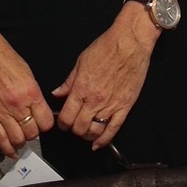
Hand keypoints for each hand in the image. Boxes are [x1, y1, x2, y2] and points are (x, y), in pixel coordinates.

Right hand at [0, 27, 54, 156]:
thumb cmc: (2, 55)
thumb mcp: (27, 72)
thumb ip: (33, 93)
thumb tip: (38, 108)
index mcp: (31, 92)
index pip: (46, 122)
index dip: (46, 124)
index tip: (43, 122)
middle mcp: (18, 105)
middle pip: (33, 133)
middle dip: (33, 132)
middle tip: (30, 128)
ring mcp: (1, 112)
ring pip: (18, 139)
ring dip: (21, 140)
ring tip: (20, 137)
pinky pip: (0, 139)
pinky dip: (7, 148)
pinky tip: (11, 150)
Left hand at [52, 4, 157, 150]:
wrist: (129, 42)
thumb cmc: (105, 47)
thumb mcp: (81, 61)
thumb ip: (69, 81)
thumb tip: (57, 94)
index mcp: (81, 88)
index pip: (66, 117)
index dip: (62, 123)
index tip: (62, 122)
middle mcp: (94, 100)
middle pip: (79, 127)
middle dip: (73, 129)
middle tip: (74, 125)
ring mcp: (110, 105)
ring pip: (94, 131)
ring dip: (87, 135)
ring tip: (85, 131)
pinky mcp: (125, 107)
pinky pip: (113, 130)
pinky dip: (104, 140)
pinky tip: (98, 144)